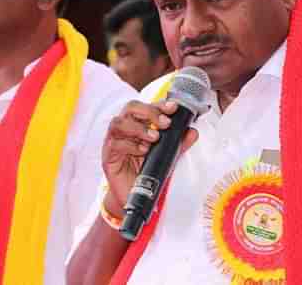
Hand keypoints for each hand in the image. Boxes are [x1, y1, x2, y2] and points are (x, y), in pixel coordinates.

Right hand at [101, 100, 197, 216]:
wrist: (135, 197)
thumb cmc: (149, 172)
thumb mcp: (168, 157)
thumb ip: (179, 144)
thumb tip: (192, 132)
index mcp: (140, 125)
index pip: (147, 106)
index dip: (160, 105)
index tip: (173, 108)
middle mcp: (125, 129)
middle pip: (131, 108)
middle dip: (150, 112)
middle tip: (165, 124)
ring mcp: (114, 141)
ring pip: (119, 123)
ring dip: (139, 128)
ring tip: (154, 139)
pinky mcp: (108, 156)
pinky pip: (115, 143)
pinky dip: (130, 145)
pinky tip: (142, 151)